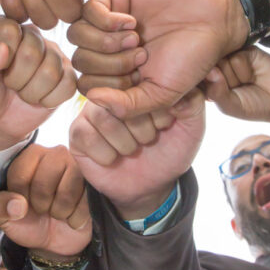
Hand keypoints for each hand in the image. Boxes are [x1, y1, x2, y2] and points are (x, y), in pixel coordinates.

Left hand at [0, 16, 76, 150]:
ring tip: (22, 92)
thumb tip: (1, 50)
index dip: (1, 58)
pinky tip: (39, 99)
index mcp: (5, 28)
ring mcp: (54, 54)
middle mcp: (32, 35)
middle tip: (9, 84)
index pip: (9, 31)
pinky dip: (48, 100)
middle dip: (16, 79)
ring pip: (51, 72)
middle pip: (32, 53)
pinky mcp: (69, 74)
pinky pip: (67, 86)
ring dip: (31, 92)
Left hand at [0, 144, 90, 256]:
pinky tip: (73, 217)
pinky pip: (84, 202)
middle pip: (43, 182)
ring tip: (59, 212)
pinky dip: (75, 217)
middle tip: (43, 209)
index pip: (19, 175)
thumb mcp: (6, 219)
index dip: (20, 198)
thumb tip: (17, 204)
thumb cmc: (30, 222)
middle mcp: (54, 154)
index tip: (24, 204)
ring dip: (60, 212)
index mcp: (29, 157)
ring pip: (66, 192)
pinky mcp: (95, 181)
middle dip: (42, 205)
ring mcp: (78, 165)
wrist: (58, 241)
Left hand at [68, 0, 252, 116]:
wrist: (214, 21)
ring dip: (106, 42)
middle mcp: (107, 48)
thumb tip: (92, 98)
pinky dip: (106, 21)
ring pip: (76, 35)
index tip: (140, 77)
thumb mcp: (160, 94)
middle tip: (142, 55)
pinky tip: (132, 23)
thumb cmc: (191, 60)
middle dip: (110, 64)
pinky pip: (87, 10)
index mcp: (115, 73)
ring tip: (136, 39)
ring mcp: (107, 21)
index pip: (86, 85)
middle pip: (80, 61)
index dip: (108, 86)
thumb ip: (126, 105)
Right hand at [69, 90, 205, 218]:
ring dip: (124, 144)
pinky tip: (114, 159)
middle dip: (142, 130)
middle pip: (120, 101)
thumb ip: (191, 102)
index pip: (143, 84)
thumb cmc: (170, 151)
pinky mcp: (77, 132)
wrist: (153, 186)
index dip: (158, 112)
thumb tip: (170, 89)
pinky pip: (86, 136)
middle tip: (147, 140)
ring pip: (103, 118)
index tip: (165, 126)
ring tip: (132, 150)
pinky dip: (106, 155)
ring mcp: (92, 111)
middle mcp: (113, 92)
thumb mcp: (192, 127)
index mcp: (139, 83)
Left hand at [203, 46, 269, 127]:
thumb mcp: (232, 106)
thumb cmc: (253, 105)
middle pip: (206, 66)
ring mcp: (227, 58)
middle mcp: (215, 69)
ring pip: (221, 59)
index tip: (207, 90)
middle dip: (220, 78)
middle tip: (234, 87)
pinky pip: (236, 54)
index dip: (199, 82)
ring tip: (245, 80)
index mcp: (207, 84)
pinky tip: (251, 72)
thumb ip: (217, 93)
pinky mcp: (241, 49)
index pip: (194, 79)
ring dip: (234, 72)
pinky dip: (243, 65)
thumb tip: (210, 71)